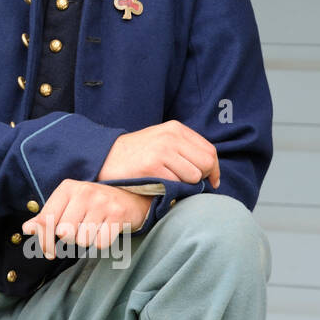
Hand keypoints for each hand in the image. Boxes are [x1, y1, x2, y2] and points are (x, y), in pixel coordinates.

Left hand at [22, 181, 153, 257]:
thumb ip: (47, 217)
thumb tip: (27, 229)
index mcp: (67, 188)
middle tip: (78, 234)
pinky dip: (101, 243)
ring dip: (86, 241)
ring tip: (93, 230)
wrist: (130, 198)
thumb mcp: (68, 205)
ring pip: (82, 240)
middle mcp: (84, 192)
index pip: (46, 220)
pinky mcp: (118, 215)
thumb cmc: (93, 205)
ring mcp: (102, 203)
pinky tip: (105, 232)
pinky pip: (100, 244)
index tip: (48, 251)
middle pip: (64, 233)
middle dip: (69, 240)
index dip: (44, 241)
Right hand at [97, 120, 219, 186]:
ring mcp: (161, 151)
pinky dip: (171, 190)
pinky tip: (159, 186)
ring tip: (170, 183)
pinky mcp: (151, 167)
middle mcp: (171, 137)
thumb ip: (184, 149)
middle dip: (202, 179)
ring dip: (185, 186)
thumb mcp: (162, 140)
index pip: (209, 150)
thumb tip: (210, 169)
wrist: (105, 156)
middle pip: (206, 164)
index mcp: (176, 129)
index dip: (214, 170)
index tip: (212, 181)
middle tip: (189, 185)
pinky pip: (176, 184)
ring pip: (193, 176)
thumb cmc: (136, 153)